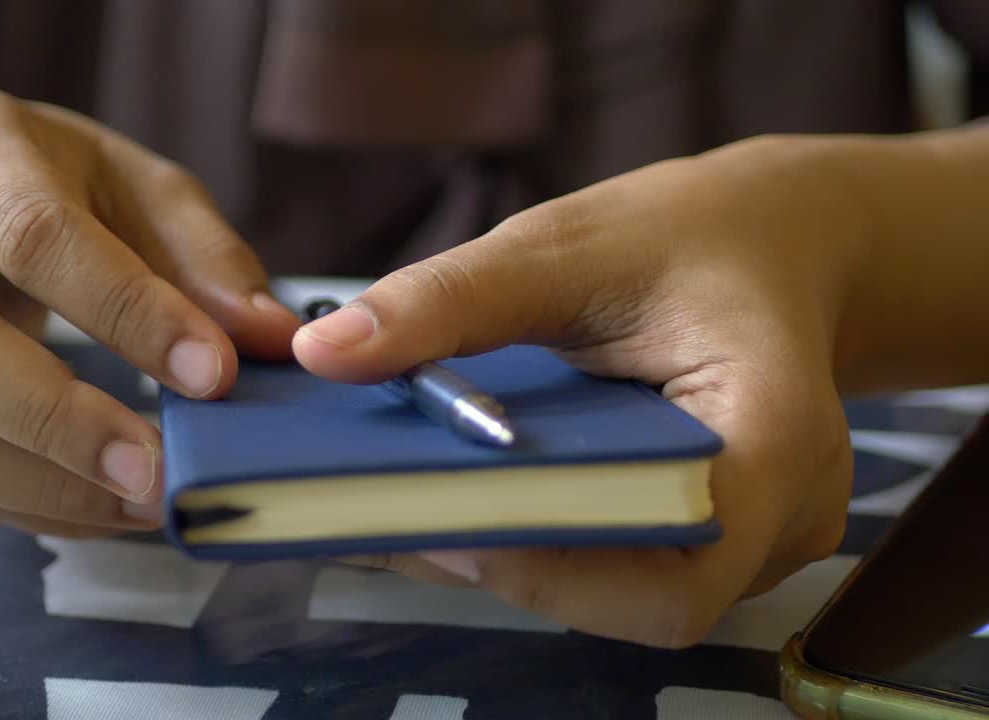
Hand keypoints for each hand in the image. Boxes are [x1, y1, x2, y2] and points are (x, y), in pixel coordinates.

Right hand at [0, 87, 299, 536]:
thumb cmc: (51, 185)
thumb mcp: (134, 185)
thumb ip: (202, 256)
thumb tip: (272, 338)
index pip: (35, 234)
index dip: (126, 310)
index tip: (214, 374)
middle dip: (53, 415)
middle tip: (155, 470)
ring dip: (36, 480)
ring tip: (143, 504)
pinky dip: (26, 504)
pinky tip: (106, 512)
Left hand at [293, 136, 863, 647]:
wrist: (767, 240)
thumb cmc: (681, 234)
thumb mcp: (562, 245)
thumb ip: (449, 299)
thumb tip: (323, 352)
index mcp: (777, 440)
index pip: (667, 575)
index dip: (545, 569)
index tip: (430, 517)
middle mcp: (783, 516)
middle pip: (634, 597)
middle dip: (506, 562)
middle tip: (380, 510)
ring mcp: (754, 541)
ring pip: (617, 590)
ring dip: (507, 554)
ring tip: (397, 500)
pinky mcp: (709, 537)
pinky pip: (616, 564)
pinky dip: (533, 538)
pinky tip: (454, 493)